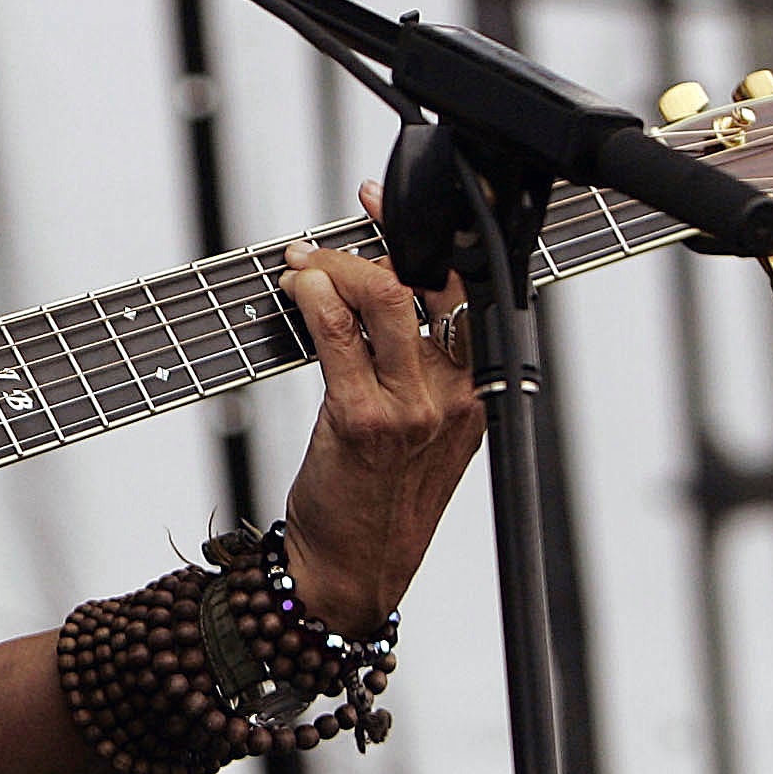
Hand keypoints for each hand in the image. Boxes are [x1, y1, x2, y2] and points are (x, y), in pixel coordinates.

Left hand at [275, 182, 485, 632]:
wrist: (353, 568)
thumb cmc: (377, 500)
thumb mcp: (419, 432)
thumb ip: (411, 369)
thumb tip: (369, 295)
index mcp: (475, 393)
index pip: (463, 294)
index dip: (423, 238)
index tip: (383, 205)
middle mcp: (453, 396)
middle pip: (426, 286)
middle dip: (370, 245)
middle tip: (321, 244)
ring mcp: (412, 409)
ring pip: (386, 300)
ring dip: (334, 268)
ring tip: (300, 267)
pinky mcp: (364, 422)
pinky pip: (340, 339)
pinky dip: (315, 300)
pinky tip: (296, 291)